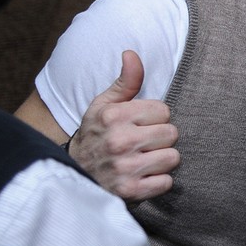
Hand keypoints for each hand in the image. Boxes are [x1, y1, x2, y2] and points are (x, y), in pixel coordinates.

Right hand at [70, 50, 179, 201]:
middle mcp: (120, 141)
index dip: (155, 118)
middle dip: (160, 139)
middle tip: (141, 144)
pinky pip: (167, 182)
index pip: (163, 110)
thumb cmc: (94, 136)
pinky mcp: (131, 192)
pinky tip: (142, 177)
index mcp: (114, 116)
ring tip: (143, 160)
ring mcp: (125, 168)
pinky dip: (158, 182)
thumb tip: (131, 53)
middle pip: (171, 133)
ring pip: (173, 158)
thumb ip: (125, 81)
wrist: (72, 175)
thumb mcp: (103, 106)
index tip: (140, 125)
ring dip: (162, 160)